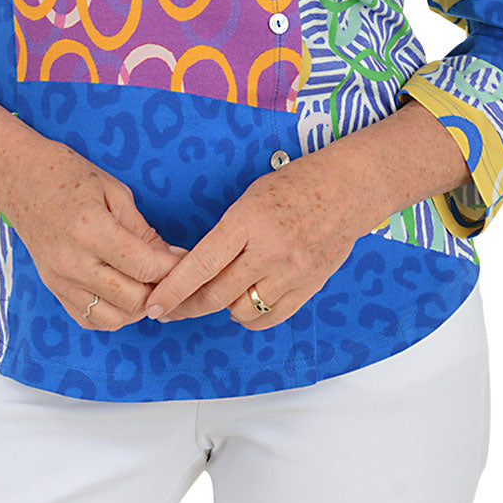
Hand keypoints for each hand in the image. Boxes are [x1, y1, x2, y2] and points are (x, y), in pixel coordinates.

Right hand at [2, 133, 190, 331]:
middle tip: (172, 275)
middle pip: (132, 299)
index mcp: (90, 229)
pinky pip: (88, 320)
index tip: (186, 260)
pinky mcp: (52, 288)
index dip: (173, 268)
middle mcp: (72, 261)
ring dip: (137, 308)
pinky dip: (111, 315)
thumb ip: (142, 230)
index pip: (143, 266)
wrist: (18, 177)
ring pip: (112, 318)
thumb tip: (170, 258)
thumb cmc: (66, 174)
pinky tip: (123, 295)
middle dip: (160, 290)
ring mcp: (59, 279)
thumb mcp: (113, 191)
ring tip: (148, 286)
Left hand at [142, 149, 366, 329]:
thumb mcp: (251, 198)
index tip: (154, 305)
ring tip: (219, 293)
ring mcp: (292, 273)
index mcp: (248, 221)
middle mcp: (270, 251)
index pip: (202, 264)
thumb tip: (198, 268)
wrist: (349, 188)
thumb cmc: (295, 185)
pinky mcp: (309, 288)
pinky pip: (270, 317)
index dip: (173, 289)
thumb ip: (226, 235)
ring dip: (223, 307)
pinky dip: (252, 315)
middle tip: (170, 309)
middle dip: (186, 307)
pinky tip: (246, 302)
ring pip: (242, 311)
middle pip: (217, 295)